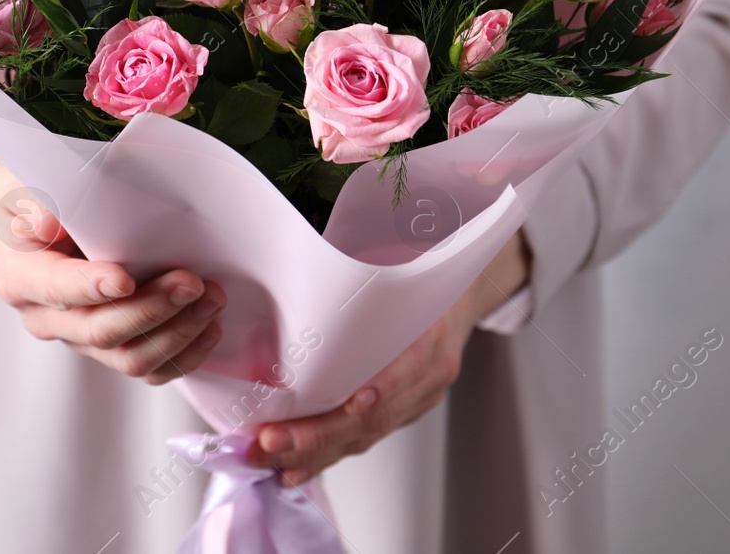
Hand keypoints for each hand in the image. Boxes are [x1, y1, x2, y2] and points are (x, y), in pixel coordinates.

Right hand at [0, 152, 224, 384]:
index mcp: (22, 278)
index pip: (56, 290)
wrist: (25, 223)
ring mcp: (78, 339)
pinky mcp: (107, 349)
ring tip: (211, 301)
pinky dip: (183, 354)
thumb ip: (41, 205)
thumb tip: (49, 223)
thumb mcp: (26, 191)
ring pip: (129, 358)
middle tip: (191, 283)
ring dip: (177, 334)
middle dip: (151, 310)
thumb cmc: (32, 202)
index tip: (126, 279)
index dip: (90, 287)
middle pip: (100, 331)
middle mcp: (47, 318)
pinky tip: (209, 328)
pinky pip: (148, 369)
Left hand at [248, 230, 530, 484]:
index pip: (407, 367)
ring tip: (267, 460)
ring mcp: (422, 397)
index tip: (347, 405)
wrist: (462, 290)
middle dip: (318, 434)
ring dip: (312, 453)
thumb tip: (304, 268)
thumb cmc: (420, 267)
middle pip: (375, 415)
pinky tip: (292, 469)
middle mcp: (432, 372)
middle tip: (268, 440)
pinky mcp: (407, 411)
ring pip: (366, 436)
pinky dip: (326, 456)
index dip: (378, 390)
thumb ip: (366, 276)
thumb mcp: (402, 260)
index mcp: (433, 330)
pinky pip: (365, 439)